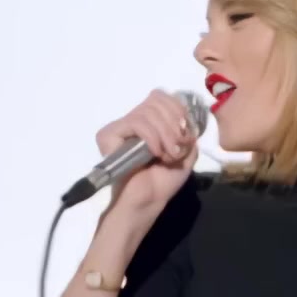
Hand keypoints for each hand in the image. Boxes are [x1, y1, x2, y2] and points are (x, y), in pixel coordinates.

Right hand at [96, 90, 200, 220]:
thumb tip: (184, 117)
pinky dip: (151, 136)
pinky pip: (136, 122)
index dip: (178, 109)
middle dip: (174, 124)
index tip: (186, 133)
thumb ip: (187, 130)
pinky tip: (155, 153)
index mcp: (151, 121)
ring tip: (167, 155)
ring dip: (165, 134)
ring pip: (148, 111)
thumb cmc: (164, 180)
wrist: (148, 200)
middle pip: (157, 100)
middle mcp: (134, 120)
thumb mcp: (186, 152)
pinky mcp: (109, 134)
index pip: (162, 96)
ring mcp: (120, 126)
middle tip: (177, 148)